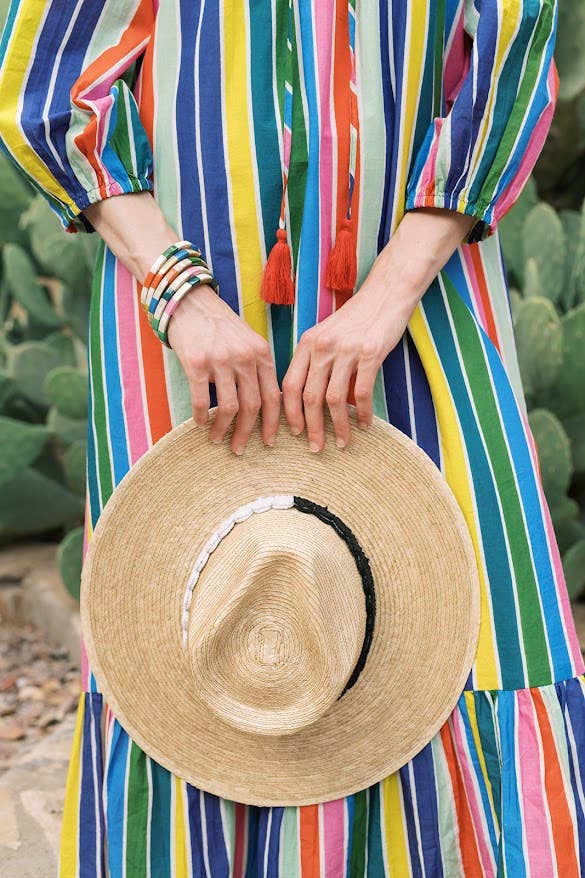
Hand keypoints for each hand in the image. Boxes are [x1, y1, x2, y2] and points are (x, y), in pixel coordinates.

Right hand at [167, 285, 280, 453]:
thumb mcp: (248, 342)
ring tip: (217, 439)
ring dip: (223, 429)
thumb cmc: (219, 326)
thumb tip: (263, 406)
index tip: (269, 441)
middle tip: (240, 449)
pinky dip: (201, 417)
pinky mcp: (197, 362)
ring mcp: (221, 360)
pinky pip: (201, 399)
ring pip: (229, 407)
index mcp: (262, 354)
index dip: (272, 423)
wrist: (189, 302)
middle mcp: (244, 357)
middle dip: (247, 433)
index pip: (273, 396)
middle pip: (252, 406)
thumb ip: (257, 369)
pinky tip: (200, 424)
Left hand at [281, 206, 476, 450]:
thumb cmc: (357, 318)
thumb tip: (313, 400)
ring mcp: (345, 351)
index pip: (289, 385)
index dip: (290, 413)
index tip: (294, 432)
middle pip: (309, 398)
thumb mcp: (327, 335)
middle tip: (315, 448)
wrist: (386, 293)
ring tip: (343, 443)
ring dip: (339, 427)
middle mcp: (322, 348)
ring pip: (334, 400)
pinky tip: (365, 425)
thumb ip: (317, 362)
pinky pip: (361, 393)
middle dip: (311, 428)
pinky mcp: (369, 353)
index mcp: (307, 344)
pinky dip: (362, 413)